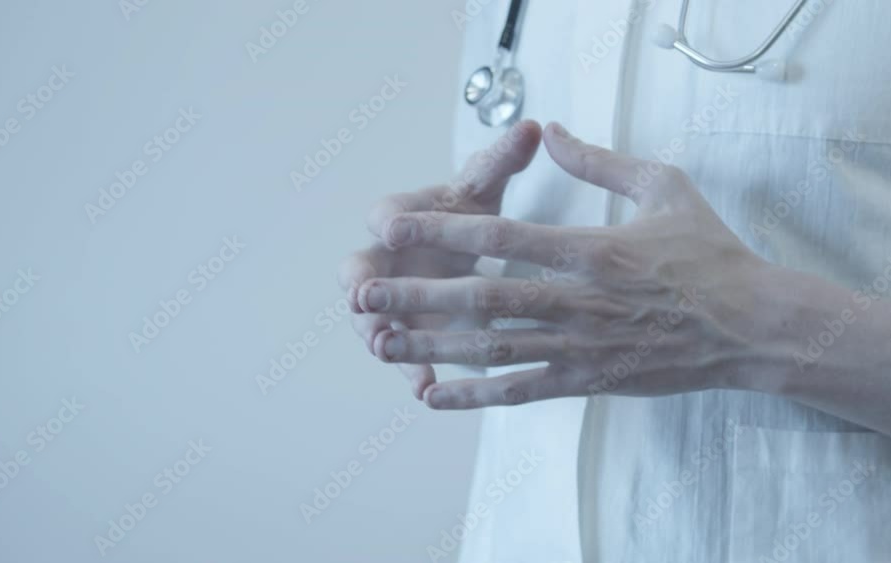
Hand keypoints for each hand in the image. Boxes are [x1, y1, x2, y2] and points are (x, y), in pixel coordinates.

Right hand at [338, 121, 541, 398]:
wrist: (465, 255)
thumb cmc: (470, 216)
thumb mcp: (486, 191)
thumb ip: (501, 163)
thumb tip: (531, 127)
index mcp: (403, 217)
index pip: (386, 213)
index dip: (387, 220)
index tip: (389, 227)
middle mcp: (384, 258)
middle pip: (359, 270)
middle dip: (361, 285)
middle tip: (363, 297)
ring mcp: (389, 300)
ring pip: (371, 318)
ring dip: (377, 333)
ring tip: (386, 347)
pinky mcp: (405, 333)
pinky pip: (402, 354)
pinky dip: (410, 369)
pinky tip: (423, 387)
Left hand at [355, 122, 774, 408]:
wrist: (753, 327)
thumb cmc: (709, 254)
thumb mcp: (663, 187)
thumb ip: (600, 160)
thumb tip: (552, 129)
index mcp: (594, 250)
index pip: (503, 237)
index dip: (442, 231)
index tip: (391, 228)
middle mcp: (580, 301)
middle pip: (483, 297)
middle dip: (417, 294)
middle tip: (362, 292)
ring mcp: (582, 346)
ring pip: (494, 347)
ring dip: (431, 346)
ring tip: (378, 341)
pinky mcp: (588, 379)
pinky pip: (522, 389)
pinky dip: (474, 395)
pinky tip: (432, 395)